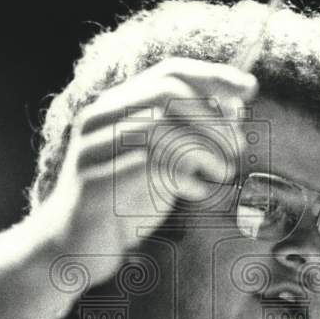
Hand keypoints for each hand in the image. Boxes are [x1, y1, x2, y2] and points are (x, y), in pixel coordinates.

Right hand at [38, 58, 258, 283]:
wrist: (70, 247)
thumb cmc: (120, 203)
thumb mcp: (161, 163)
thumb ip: (191, 135)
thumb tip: (236, 107)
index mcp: (115, 106)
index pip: (168, 71)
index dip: (213, 76)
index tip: (250, 89)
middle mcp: (100, 119)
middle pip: (168, 92)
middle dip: (213, 116)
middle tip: (237, 147)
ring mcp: (93, 149)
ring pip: (161, 126)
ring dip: (204, 147)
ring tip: (222, 172)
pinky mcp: (93, 182)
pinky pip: (148, 166)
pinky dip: (185, 176)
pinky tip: (197, 191)